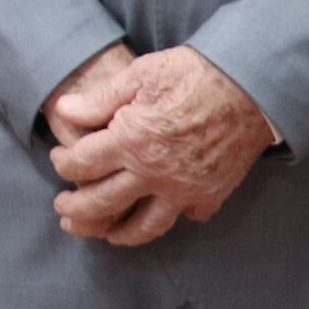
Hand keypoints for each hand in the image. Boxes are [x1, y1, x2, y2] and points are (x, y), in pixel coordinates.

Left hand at [49, 45, 273, 245]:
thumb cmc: (191, 74)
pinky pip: (186, 216)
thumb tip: (63, 110)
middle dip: (76, 210)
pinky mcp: (211, 194)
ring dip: (118, 233)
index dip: (63, 164)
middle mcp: (154, 173)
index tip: (59, 160)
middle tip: (63, 211)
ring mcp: (184, 189)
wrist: (249, 87)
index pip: (82, 164)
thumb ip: (99, 99)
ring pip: (144, 226)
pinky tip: (158, 213)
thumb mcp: (139, 74)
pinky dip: (171, 218)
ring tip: (103, 234)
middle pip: (103, 203)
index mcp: (130, 141)